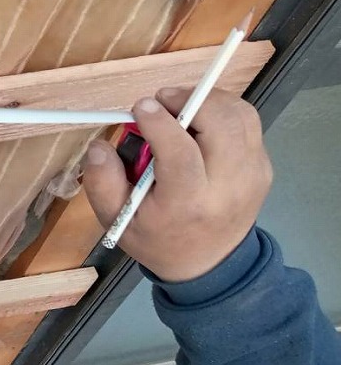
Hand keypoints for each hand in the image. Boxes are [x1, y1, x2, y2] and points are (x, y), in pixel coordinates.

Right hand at [82, 87, 271, 282]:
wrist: (209, 263)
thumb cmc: (158, 238)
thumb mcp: (116, 220)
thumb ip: (102, 181)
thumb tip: (100, 145)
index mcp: (187, 203)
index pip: (180, 152)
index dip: (160, 122)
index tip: (141, 107)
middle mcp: (227, 186)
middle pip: (221, 124)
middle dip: (189, 100)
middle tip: (163, 101)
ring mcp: (252, 174)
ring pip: (240, 116)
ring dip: (209, 101)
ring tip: (181, 107)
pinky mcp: (263, 166)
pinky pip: (248, 123)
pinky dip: (224, 112)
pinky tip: (201, 121)